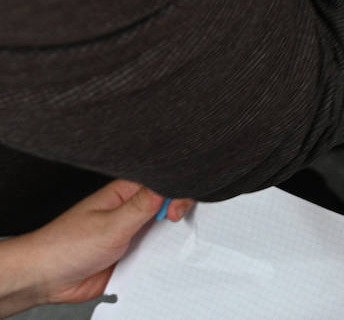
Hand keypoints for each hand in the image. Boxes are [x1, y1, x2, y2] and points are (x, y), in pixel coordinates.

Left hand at [0, 181, 192, 315]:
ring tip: (161, 248)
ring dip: (167, 243)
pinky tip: (156, 264)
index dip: (177, 194)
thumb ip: (144, 205)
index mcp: (126, 194)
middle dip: (176, 218)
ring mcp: (132, 235)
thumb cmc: (65, 245)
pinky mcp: (131, 257)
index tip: (176, 212)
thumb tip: (171, 185)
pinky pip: (155, 257)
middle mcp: (132, 213)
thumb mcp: (110, 223)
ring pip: (165, 234)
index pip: (164, 184)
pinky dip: (160, 261)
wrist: (45, 279)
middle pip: (169, 208)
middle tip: (171, 228)